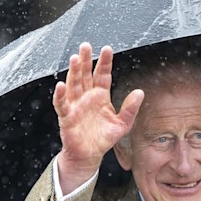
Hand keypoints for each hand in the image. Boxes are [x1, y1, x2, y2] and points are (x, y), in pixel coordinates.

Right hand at [53, 43, 143, 193]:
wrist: (89, 155)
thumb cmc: (103, 138)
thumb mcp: (122, 124)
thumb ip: (130, 109)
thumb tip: (140, 92)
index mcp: (101, 96)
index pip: (103, 75)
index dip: (105, 63)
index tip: (107, 49)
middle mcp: (87, 97)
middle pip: (86, 75)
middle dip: (86, 60)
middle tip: (86, 45)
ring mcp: (76, 105)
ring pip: (74, 84)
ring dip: (74, 72)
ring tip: (75, 58)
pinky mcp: (66, 116)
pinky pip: (62, 104)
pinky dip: (60, 95)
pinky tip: (61, 85)